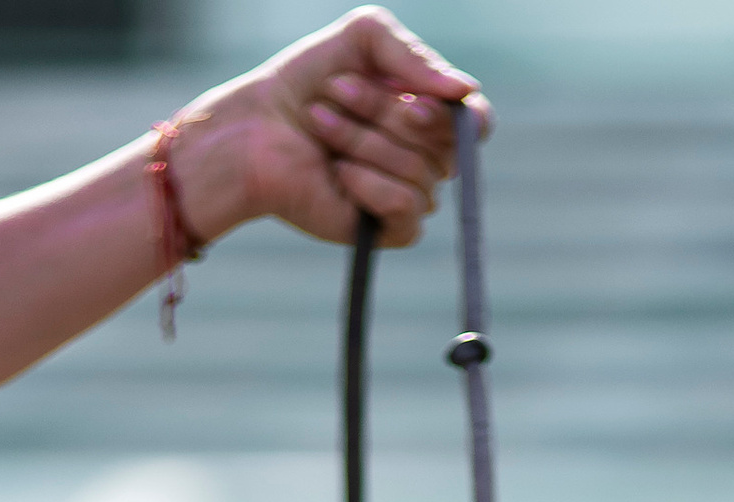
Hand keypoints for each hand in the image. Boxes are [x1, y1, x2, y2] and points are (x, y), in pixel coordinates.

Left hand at [174, 15, 480, 255]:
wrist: (257, 128)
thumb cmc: (308, 83)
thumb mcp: (364, 39)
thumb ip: (415, 55)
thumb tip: (467, 91)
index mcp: (427, 114)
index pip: (475, 121)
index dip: (450, 114)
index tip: (409, 98)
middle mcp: (425, 156)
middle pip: (443, 143)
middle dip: (383, 112)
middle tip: (335, 93)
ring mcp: (410, 194)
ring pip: (421, 172)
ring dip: (362, 141)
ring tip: (321, 127)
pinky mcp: (391, 229)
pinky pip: (407, 206)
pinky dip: (368, 183)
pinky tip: (338, 174)